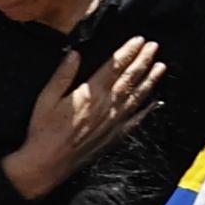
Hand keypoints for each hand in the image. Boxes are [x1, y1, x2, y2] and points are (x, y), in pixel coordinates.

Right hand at [9, 36, 166, 197]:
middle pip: (130, 78)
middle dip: (143, 60)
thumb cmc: (44, 132)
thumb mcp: (46, 100)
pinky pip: (136, 120)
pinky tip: (156, 102)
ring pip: (138, 96)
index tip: (139, 40)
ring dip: (150, 80)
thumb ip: (62, 75)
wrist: (48, 164)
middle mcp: (107, 105)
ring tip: (161, 67)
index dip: (128, 52)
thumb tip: (75, 54)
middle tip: (154, 47)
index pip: (114, 67)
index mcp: (90, 93)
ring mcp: (114, 121)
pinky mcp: (115, 136)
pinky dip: (148, 110)